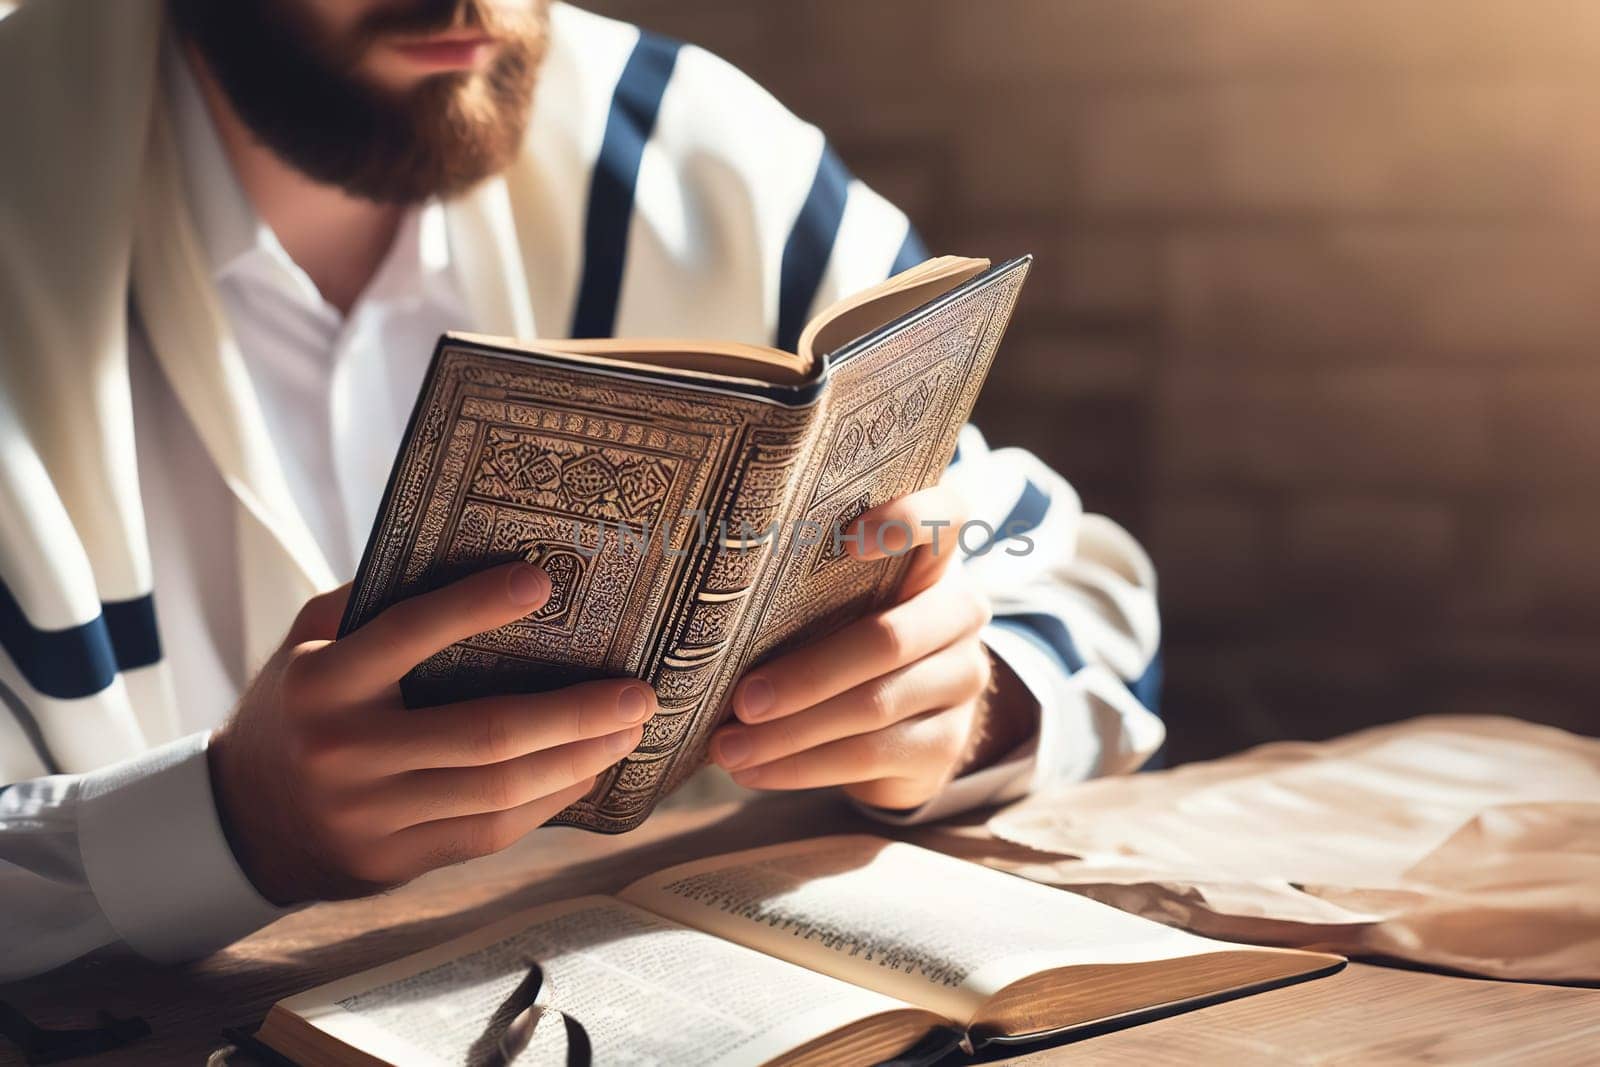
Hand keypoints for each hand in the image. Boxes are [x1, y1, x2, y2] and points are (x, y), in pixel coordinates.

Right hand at [208, 562, 656, 904]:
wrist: (243, 823)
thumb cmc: (297, 707)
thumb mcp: (311, 642)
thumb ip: (374, 602)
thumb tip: (472, 556)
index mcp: (321, 682)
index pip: (409, 633)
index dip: (478, 606)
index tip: (544, 581)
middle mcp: (344, 751)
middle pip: (484, 732)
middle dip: (574, 712)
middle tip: (637, 692)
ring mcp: (370, 815)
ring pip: (498, 791)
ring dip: (578, 760)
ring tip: (629, 729)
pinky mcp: (395, 860)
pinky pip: (490, 831)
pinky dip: (549, 800)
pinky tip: (587, 770)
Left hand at [710, 485, 1033, 809]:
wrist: (905, 725)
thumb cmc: (846, 641)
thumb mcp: (838, 605)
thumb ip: (806, 590)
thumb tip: (707, 609)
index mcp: (933, 562)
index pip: (943, 518)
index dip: (907, 521)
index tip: (850, 540)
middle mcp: (961, 615)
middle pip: (887, 641)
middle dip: (806, 675)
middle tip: (741, 700)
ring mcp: (962, 681)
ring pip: (874, 707)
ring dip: (790, 733)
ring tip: (729, 747)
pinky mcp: (947, 744)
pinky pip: (869, 756)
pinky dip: (802, 767)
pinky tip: (754, 770)